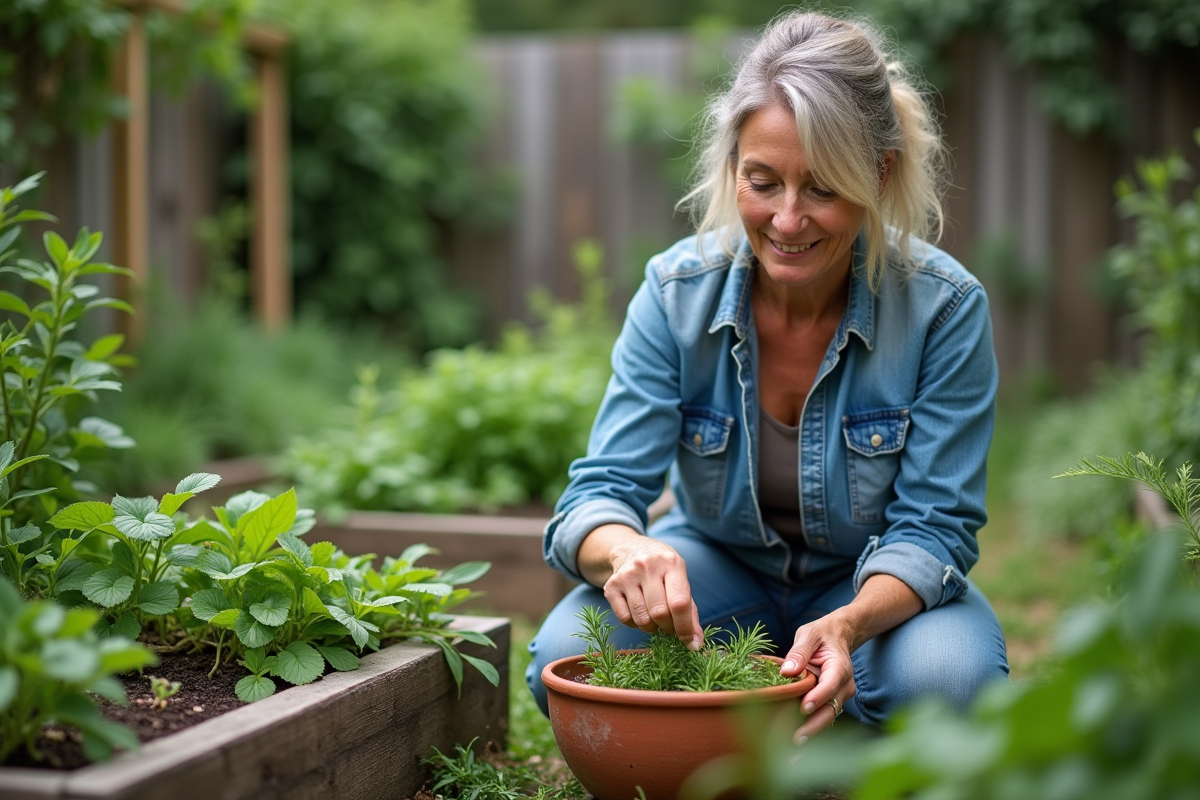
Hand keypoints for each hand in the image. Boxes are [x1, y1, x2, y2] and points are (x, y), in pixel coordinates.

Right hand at [601, 533, 702, 649]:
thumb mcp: (680, 582)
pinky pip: (625, 619)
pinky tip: (640, 613)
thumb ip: (690, 612)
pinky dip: (636, 624)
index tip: (689, 642)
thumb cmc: (663, 571)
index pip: (679, 602)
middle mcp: (647, 566)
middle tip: (670, 627)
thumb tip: (695, 643)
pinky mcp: (611, 586)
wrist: (632, 550)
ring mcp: (627, 575)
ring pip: (642, 619)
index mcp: (671, 563)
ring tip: (655, 619)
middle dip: (668, 628)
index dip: (685, 627)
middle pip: (659, 613)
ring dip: (652, 628)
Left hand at [779, 612, 855, 741]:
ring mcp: (839, 697)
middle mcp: (843, 686)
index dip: (818, 696)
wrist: (838, 636)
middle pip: (831, 709)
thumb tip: (786, 671)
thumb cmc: (821, 635)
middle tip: (796, 740)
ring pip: (828, 719)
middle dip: (815, 726)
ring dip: (812, 735)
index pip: (831, 684)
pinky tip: (796, 751)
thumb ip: (799, 651)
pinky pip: (822, 720)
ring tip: (793, 756)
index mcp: (839, 667)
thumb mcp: (809, 635)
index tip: (804, 707)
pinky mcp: (831, 703)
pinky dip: (811, 733)